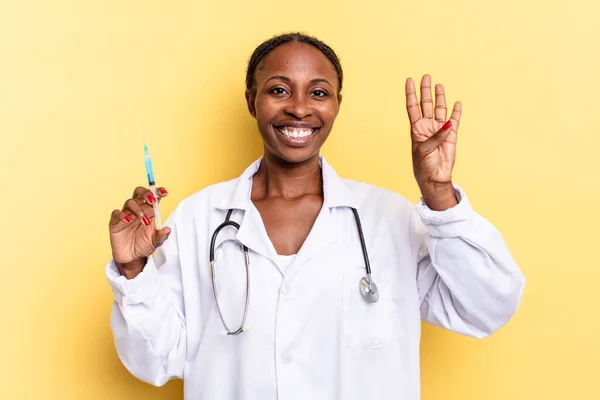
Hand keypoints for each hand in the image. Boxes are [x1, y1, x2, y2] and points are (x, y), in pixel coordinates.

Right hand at [108, 187, 169, 276]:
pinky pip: (116, 213)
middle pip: (139, 193)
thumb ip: (161, 236)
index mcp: (149, 211)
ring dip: (138, 210)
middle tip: (152, 200)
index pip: (153, 197)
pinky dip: (122, 215)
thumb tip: (168, 230)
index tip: (164, 193)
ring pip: (130, 203)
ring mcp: (126, 214)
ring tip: (144, 221)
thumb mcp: (155, 242)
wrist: (132, 258)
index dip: (157, 192)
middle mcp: (138, 210)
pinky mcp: (115, 222)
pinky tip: (128, 220)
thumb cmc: (144, 245)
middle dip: (145, 193)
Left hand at [405, 74, 461, 209]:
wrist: (435, 179)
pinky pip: (454, 121)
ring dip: (439, 97)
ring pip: (440, 109)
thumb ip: (436, 136)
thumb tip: (448, 123)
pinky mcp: (451, 136)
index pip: (412, 107)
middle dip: (426, 91)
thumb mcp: (424, 150)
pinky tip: (456, 103)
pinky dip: (456, 112)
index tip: (409, 80)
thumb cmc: (423, 166)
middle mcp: (427, 127)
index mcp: (416, 130)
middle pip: (426, 104)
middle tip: (426, 77)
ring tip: (439, 85)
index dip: (411, 94)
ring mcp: (440, 130)